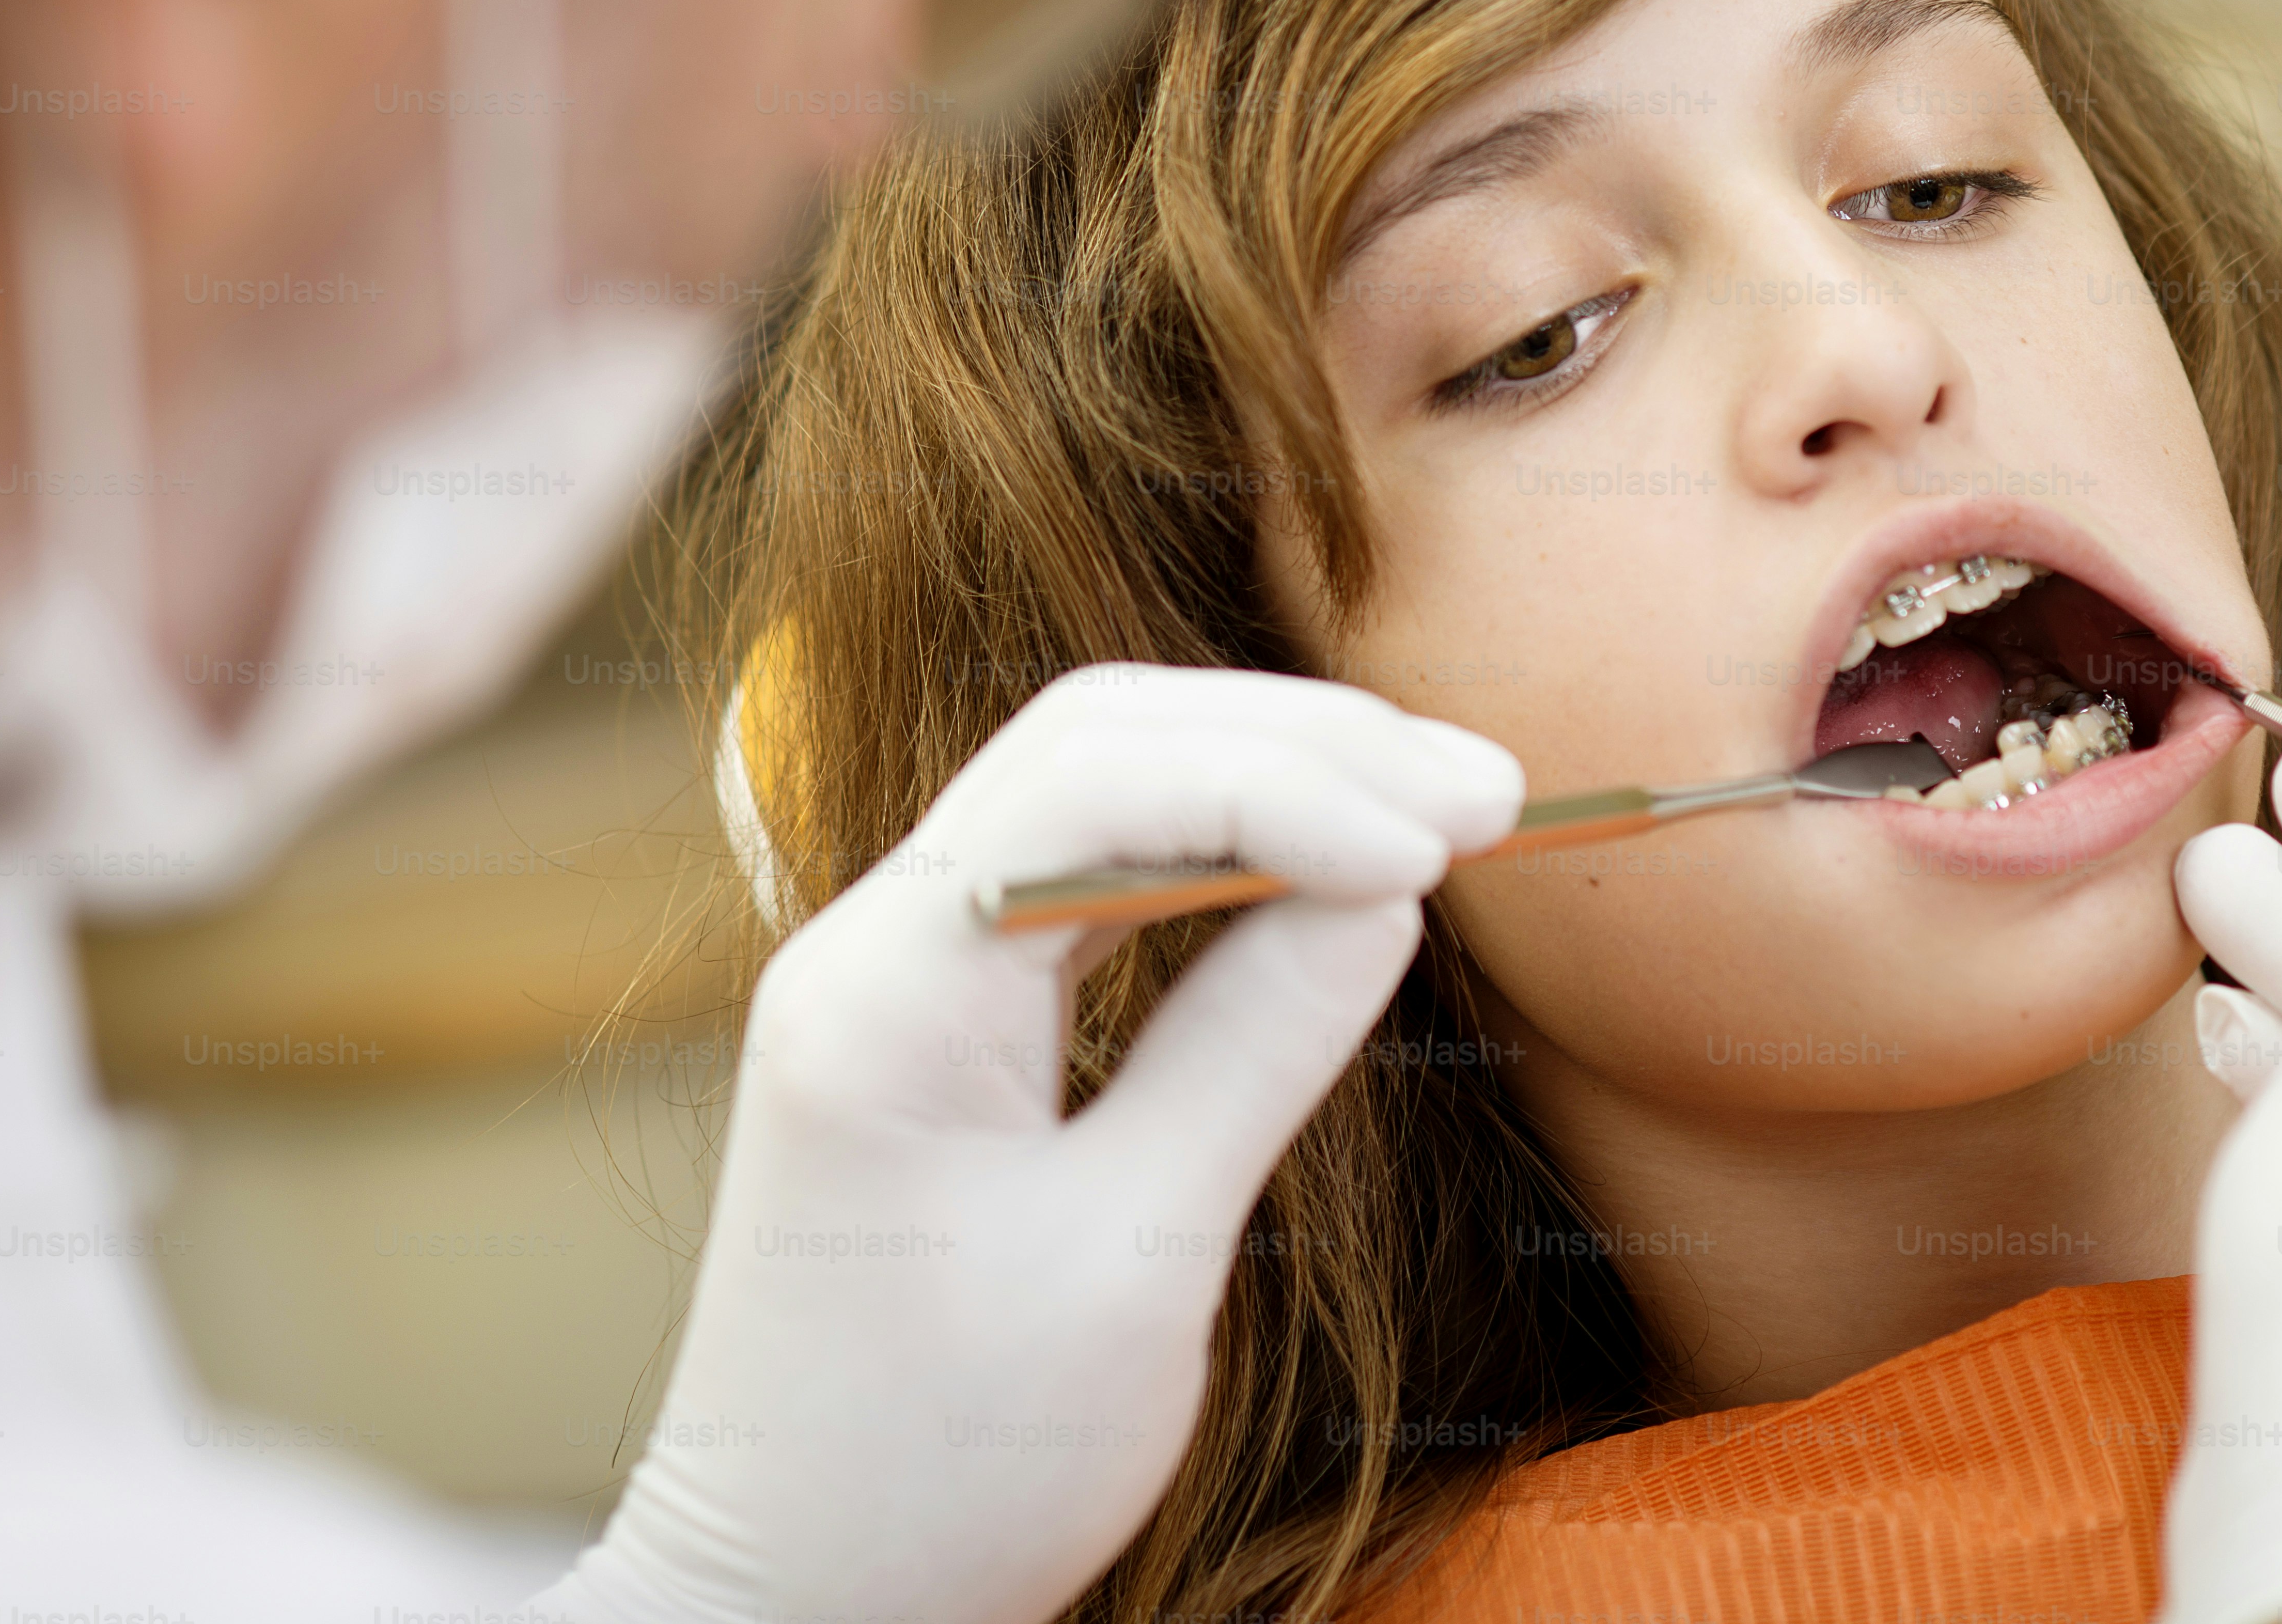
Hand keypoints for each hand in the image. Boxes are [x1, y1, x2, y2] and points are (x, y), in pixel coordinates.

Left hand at [554, 665, 1521, 1623]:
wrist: (797, 1595)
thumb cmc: (944, 1464)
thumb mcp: (1133, 1261)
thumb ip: (1253, 1047)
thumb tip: (1378, 892)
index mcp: (887, 992)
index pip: (1100, 785)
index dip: (1290, 786)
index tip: (1442, 848)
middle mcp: (872, 946)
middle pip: (1098, 744)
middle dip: (1301, 746)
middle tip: (1484, 787)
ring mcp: (899, 976)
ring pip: (1097, 789)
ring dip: (1271, 778)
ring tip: (1437, 806)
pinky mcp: (941, 1023)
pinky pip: (1087, 875)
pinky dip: (1219, 849)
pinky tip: (1325, 866)